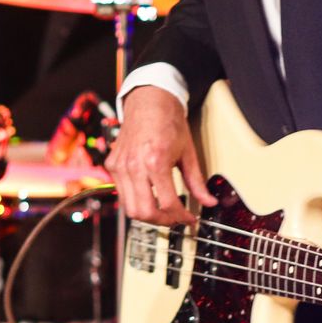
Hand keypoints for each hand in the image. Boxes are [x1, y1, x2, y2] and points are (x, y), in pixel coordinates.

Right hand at [105, 86, 214, 226]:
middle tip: (176, 218)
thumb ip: (197, 181)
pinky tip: (150, 196)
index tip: (190, 218)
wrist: (149, 101)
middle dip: (164, 221)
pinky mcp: (113, 165)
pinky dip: (136, 201)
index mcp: (155, 161)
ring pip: (130, 209)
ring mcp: (120, 167)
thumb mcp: (188, 152)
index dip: (182, 217)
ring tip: (163, 211)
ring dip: (148, 215)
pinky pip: (122, 194)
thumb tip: (208, 201)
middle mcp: (134, 166)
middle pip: (145, 212)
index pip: (168, 204)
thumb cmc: (168, 121)